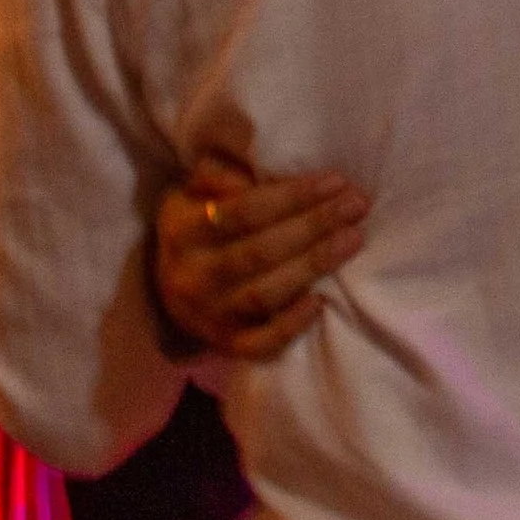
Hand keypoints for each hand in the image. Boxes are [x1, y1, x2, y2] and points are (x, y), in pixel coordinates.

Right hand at [152, 153, 368, 359]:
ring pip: (265, 294)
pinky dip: (290, 326)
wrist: (162, 290)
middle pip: (260, 251)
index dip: (292, 196)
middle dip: (314, 225)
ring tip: (353, 239)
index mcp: (184, 230)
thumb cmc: (193, 225)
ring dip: (313, 265)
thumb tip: (256, 173)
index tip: (335, 180)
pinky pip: (259, 344)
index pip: (244, 210)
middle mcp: (194, 275)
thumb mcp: (189, 192)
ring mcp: (209, 315)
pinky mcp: (224, 346)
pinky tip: (320, 303)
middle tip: (357, 204)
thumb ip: (217, 174)